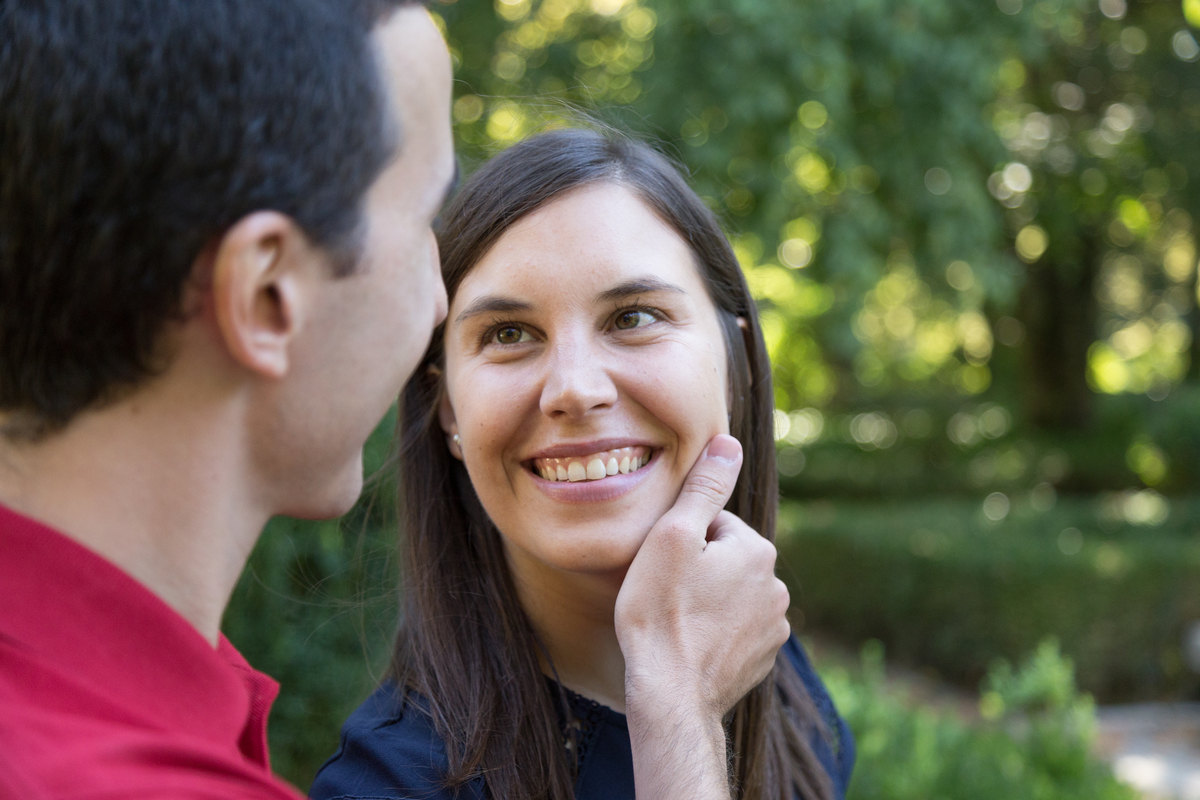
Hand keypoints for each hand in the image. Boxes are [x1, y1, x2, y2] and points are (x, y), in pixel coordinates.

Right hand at [614, 434, 790, 799]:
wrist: (669, 695)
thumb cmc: (660, 613)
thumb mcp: (672, 536)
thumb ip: (704, 487)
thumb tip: (728, 442)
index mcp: (758, 551)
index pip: (712, 526)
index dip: (679, 542)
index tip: (661, 568)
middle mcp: (776, 588)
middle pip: (724, 560)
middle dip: (697, 571)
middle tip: (664, 596)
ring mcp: (773, 629)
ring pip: (730, 596)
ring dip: (706, 602)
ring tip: (675, 623)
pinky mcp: (762, 661)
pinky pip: (734, 631)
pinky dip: (714, 634)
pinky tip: (689, 646)